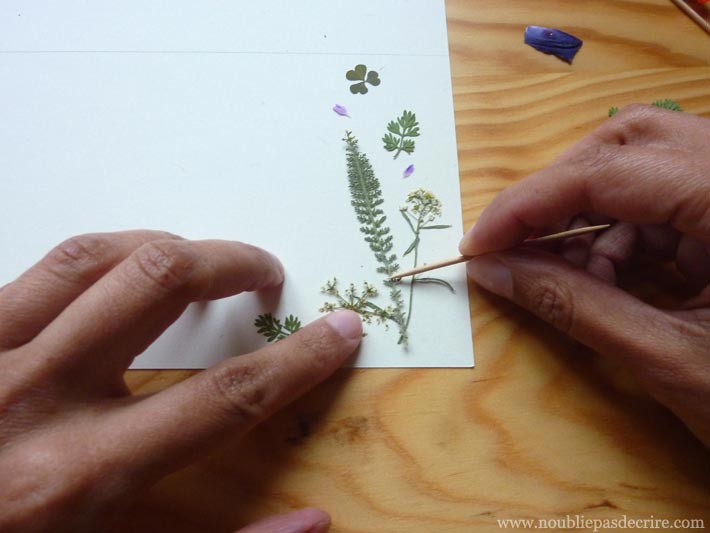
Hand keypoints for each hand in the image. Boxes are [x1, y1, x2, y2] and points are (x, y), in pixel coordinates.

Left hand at [0, 231, 361, 531]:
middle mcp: (32, 398)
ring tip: (199, 261)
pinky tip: (115, 275)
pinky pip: (37, 268)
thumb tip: (313, 521)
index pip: (224, 398)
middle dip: (231, 263)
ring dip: (164, 246)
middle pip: (157, 285)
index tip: (340, 328)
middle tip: (264, 273)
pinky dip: (93, 258)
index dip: (297, 360)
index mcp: (79, 477)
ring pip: (91, 257)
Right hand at [460, 105, 709, 445]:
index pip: (611, 170)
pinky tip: (600, 276)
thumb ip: (572, 305)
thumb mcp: (667, 357)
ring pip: (644, 167)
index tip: (480, 243)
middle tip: (517, 242)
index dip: (531, 203)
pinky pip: (662, 202)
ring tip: (562, 272)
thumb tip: (490, 272)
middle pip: (631, 142)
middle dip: (562, 192)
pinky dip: (619, 236)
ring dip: (589, 218)